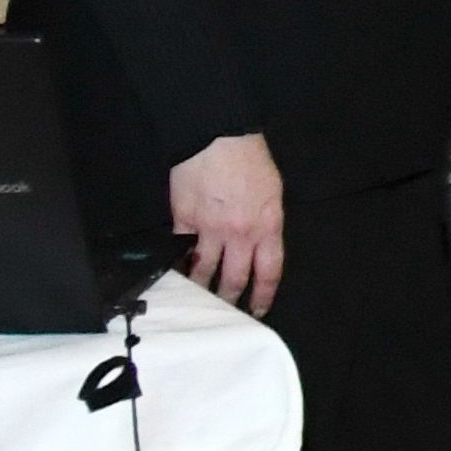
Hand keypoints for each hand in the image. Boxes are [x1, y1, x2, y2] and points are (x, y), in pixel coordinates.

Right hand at [169, 133, 285, 313]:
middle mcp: (239, 234)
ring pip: (203, 272)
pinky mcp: (182, 220)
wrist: (217, 138)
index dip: (263, 296)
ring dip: (200, 289)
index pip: (269, 272)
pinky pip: (179, 251)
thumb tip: (257, 247)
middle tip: (225, 312)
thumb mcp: (273, 194)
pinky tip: (177, 274)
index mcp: (267, 226)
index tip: (258, 309)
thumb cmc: (250, 161)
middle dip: (229, 300)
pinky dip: (178, 265)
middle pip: (233, 279)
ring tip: (198, 301)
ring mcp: (208, 229)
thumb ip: (266, 224)